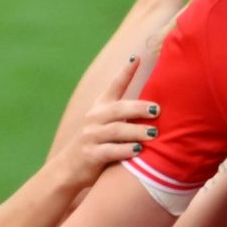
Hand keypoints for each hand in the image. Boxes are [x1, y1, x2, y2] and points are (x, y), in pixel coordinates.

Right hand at [60, 55, 159, 187]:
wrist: (69, 168)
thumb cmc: (96, 144)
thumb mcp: (106, 125)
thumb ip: (124, 116)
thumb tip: (155, 107)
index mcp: (99, 107)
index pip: (114, 86)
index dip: (125, 72)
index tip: (136, 57)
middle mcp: (94, 118)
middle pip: (118, 108)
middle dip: (139, 108)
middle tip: (157, 110)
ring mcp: (91, 136)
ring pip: (116, 130)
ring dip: (136, 131)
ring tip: (153, 133)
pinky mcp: (91, 154)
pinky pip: (110, 150)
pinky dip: (125, 149)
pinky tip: (138, 150)